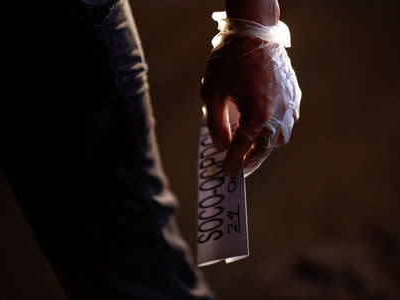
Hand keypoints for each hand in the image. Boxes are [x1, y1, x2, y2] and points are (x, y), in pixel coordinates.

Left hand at [201, 30, 300, 176]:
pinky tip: (265, 125)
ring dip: (265, 145)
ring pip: (280, 137)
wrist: (254, 32)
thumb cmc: (230, 61)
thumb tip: (220, 147)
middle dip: (251, 161)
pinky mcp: (294, 94)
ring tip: (251, 146)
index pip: (242, 148)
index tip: (225, 174)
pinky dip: (276, 128)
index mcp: (257, 115)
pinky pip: (289, 121)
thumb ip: (215, 124)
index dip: (232, 162)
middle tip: (240, 170)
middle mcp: (278, 114)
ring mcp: (290, 104)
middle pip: (265, 148)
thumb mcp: (213, 93)